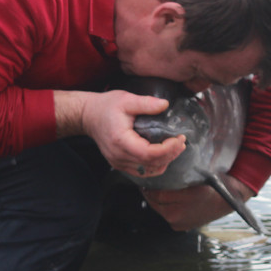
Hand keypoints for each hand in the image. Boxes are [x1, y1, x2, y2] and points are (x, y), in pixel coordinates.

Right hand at [55, 89, 185, 176]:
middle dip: (170, 154)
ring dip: (165, 161)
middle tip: (182, 142)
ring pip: (147, 171)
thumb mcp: (126, 99)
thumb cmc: (106, 107)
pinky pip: (141, 171)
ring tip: (176, 148)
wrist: (88, 116)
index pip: (148, 154)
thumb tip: (165, 105)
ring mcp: (118, 162)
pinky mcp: (119, 164)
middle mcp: (119, 156)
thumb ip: (146, 103)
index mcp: (121, 141)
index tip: (179, 138)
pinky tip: (163, 156)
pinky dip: (155, 166)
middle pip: (151, 164)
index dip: (168, 149)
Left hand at [142, 175, 255, 230]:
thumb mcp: (197, 174)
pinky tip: (167, 201)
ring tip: (157, 191)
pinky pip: (166, 216)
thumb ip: (178, 174)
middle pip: (155, 203)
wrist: (225, 201)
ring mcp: (179, 222)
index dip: (150, 187)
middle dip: (150, 194)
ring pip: (159, 210)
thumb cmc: (212, 185)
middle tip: (149, 184)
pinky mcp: (179, 227)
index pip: (158, 194)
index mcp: (187, 198)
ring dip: (156, 201)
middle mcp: (181, 213)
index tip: (147, 180)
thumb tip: (159, 169)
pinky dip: (164, 209)